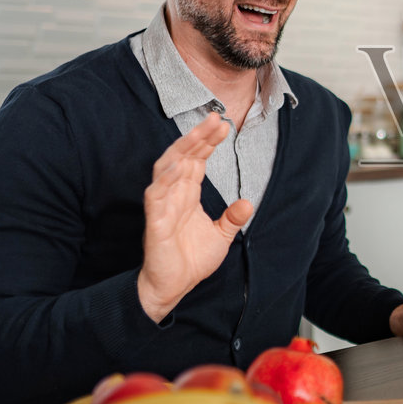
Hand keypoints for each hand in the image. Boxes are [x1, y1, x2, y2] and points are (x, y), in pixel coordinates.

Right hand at [138, 113, 253, 322]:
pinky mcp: (155, 220)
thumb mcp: (221, 236)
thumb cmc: (190, 260)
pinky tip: (180, 165)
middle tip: (216, 117)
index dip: (208, 141)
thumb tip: (247, 202)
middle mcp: (174, 194)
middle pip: (184, 156)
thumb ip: (232, 218)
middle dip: (198, 136)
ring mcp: (163, 205)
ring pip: (167, 168)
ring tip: (199, 133)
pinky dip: (166, 178)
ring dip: (182, 149)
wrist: (173, 286)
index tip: (223, 123)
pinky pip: (156, 194)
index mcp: (188, 194)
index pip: (197, 159)